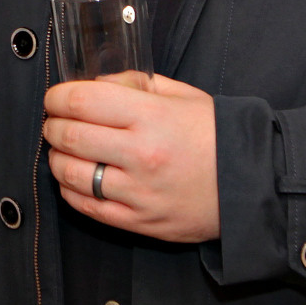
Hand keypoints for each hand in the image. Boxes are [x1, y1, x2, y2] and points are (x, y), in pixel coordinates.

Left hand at [43, 74, 218, 243]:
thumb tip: (96, 83)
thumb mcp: (183, 95)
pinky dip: (70, 190)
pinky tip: (74, 178)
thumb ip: (136, 83)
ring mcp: (138, 191)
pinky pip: (87, 207)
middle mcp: (141, 153)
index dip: (58, 97)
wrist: (252, 185)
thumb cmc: (217, 136)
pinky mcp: (138, 221)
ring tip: (62, 150)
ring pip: (71, 173)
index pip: (82, 101)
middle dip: (53, 126)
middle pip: (70, 136)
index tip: (55, 98)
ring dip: (56, 158)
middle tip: (55, 122)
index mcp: (151, 116)